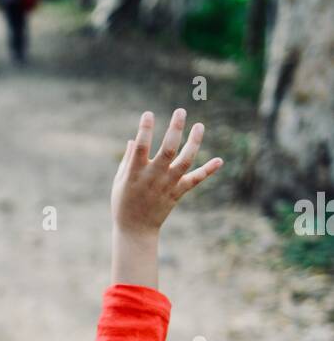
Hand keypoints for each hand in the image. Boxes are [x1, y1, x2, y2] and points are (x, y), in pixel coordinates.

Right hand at [111, 109, 222, 234]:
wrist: (136, 229)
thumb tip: (134, 140)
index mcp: (136, 172)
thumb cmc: (123, 202)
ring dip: (194, 143)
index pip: (141, 146)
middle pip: (168, 149)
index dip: (145, 129)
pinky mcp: (177, 192)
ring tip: (199, 126)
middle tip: (181, 111)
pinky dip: (208, 171)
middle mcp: (154, 176)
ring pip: (185, 161)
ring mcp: (167, 184)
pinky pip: (195, 180)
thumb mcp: (119, 180)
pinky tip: (219, 160)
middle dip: (175, 129)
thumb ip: (128, 159)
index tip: (148, 113)